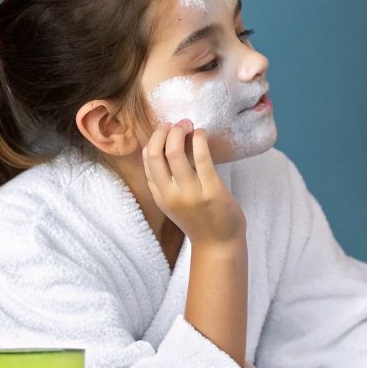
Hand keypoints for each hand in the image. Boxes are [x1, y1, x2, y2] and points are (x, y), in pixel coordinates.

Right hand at [142, 119, 244, 246]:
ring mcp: (190, 193)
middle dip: (163, 131)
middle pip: (155, 153)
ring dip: (180, 132)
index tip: (165, 130)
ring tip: (188, 125)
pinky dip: (199, 139)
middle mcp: (170, 194)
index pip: (147, 160)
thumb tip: (166, 145)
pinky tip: (201, 134)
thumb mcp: (173, 202)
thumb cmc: (199, 219)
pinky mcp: (211, 191)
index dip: (154, 139)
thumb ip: (166, 180)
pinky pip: (202, 158)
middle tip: (176, 123)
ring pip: (175, 152)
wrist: (219, 244)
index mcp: (159, 195)